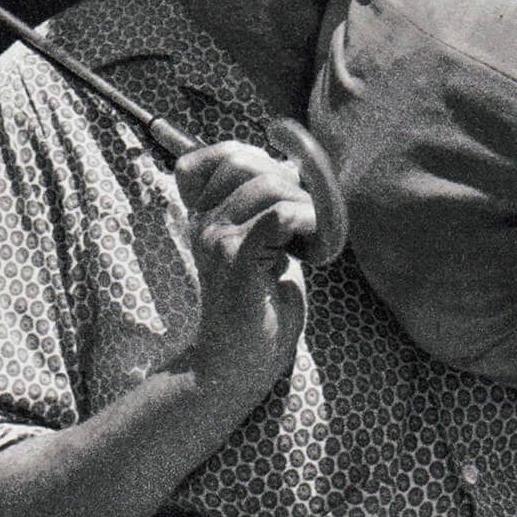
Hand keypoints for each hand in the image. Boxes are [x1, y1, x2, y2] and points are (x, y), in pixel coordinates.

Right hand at [170, 141, 314, 410]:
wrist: (239, 362)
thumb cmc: (259, 303)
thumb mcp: (260, 243)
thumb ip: (267, 206)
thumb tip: (298, 166)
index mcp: (204, 213)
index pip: (224, 154)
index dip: (262, 159)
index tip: (284, 190)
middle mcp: (203, 221)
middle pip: (246, 161)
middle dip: (288, 179)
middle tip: (304, 216)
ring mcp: (216, 239)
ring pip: (269, 187)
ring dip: (305, 204)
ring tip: (311, 234)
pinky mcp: (237, 260)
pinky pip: (278, 216)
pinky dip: (307, 220)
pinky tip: (314, 243)